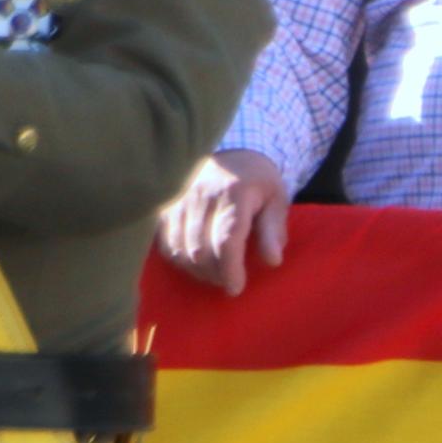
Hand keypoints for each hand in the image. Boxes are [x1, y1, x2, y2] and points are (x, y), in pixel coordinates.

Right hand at [160, 151, 290, 293]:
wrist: (230, 154)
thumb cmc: (258, 181)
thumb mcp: (276, 199)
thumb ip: (273, 230)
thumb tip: (273, 262)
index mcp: (235, 192)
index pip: (226, 239)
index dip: (230, 269)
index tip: (236, 288)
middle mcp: (202, 195)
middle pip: (200, 249)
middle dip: (215, 274)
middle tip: (229, 282)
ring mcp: (179, 200)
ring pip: (180, 249)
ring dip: (197, 270)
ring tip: (216, 274)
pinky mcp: (164, 207)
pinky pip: (166, 244)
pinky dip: (180, 260)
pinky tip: (196, 263)